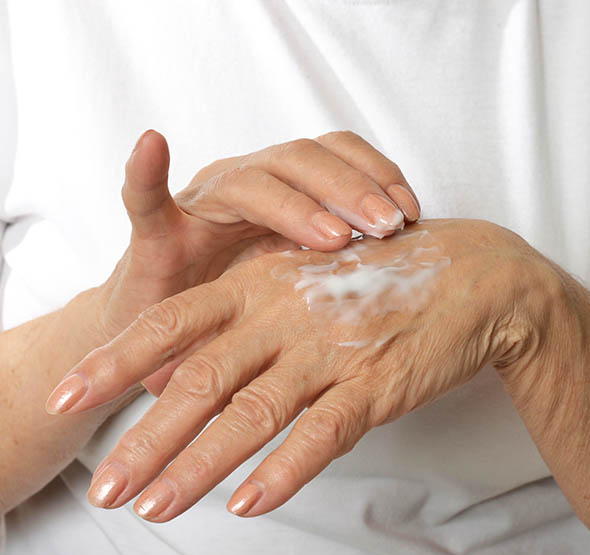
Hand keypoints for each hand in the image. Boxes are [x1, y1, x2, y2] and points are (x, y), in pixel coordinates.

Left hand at [49, 219, 548, 521]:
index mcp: (259, 284)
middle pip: (200, 379)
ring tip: (154, 507)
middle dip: (146, 436)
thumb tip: (180, 366)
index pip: (173, 323)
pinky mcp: (374, 382)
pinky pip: (322, 433)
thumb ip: (244, 319)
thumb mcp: (301, 280)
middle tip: (104, 487)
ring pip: (251, 413)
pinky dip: (284, 471)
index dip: (118, 361)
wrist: (469, 273)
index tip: (70, 398)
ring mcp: (329, 349)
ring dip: (200, 466)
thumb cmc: (376, 276)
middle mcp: (284, 315)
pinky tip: (248, 505)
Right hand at [95, 130, 418, 356]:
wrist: (174, 340)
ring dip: (293, 202)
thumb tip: (411, 278)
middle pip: (301, 162)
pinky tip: (152, 145)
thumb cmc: (243, 315)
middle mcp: (245, 188)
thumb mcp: (302, 292)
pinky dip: (145, 173)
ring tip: (332, 237)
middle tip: (388, 226)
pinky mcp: (155, 236)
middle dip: (350, 190)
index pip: (336, 160)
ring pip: (248, 180)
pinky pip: (143, 198)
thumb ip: (338, 274)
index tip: (412, 216)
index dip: (377, 178)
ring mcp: (200, 207)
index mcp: (284, 196)